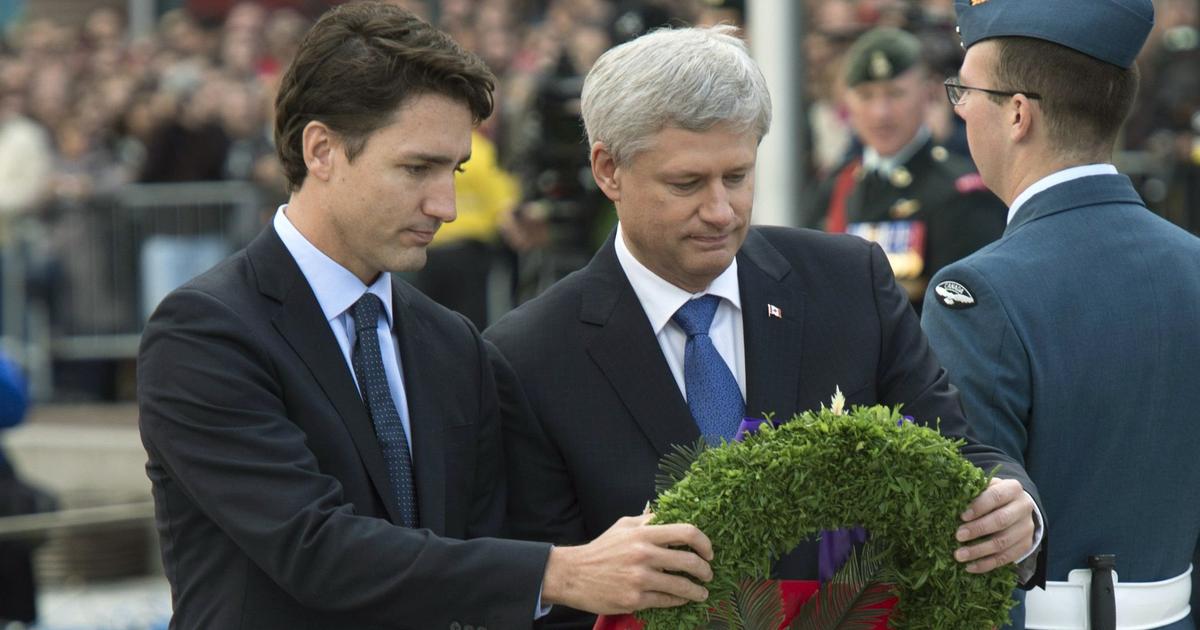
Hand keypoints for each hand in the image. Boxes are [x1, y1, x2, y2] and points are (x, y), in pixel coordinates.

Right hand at [541, 513, 713, 613]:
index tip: (709, 552)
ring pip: (681, 586)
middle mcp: (643, 554)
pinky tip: (682, 599)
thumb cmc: (601, 549)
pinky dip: (679, 601)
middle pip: (689, 561)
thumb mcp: (623, 526)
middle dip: (705, 570)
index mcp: (643, 533)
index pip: (686, 532)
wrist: (573, 575)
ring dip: (697, 591)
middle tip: (708, 574)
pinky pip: (666, 601)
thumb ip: (648, 521)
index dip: (704, 542)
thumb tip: (672, 515)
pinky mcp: (634, 599)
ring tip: (702, 593)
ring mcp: (639, 578)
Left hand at [954, 477, 1035, 573]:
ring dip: (979, 551)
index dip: (979, 506)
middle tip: (958, 536)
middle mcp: (1024, 507)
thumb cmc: (993, 496)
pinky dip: (987, 564)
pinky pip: (1006, 558)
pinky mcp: (1025, 545)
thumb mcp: (985, 488)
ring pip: (1003, 542)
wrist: (1017, 508)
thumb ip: (973, 492)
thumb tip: (952, 501)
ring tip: (959, 555)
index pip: (996, 496)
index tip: (962, 516)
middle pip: (1001, 520)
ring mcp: (1026, 528)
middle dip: (978, 529)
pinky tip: (970, 567)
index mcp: (1013, 488)